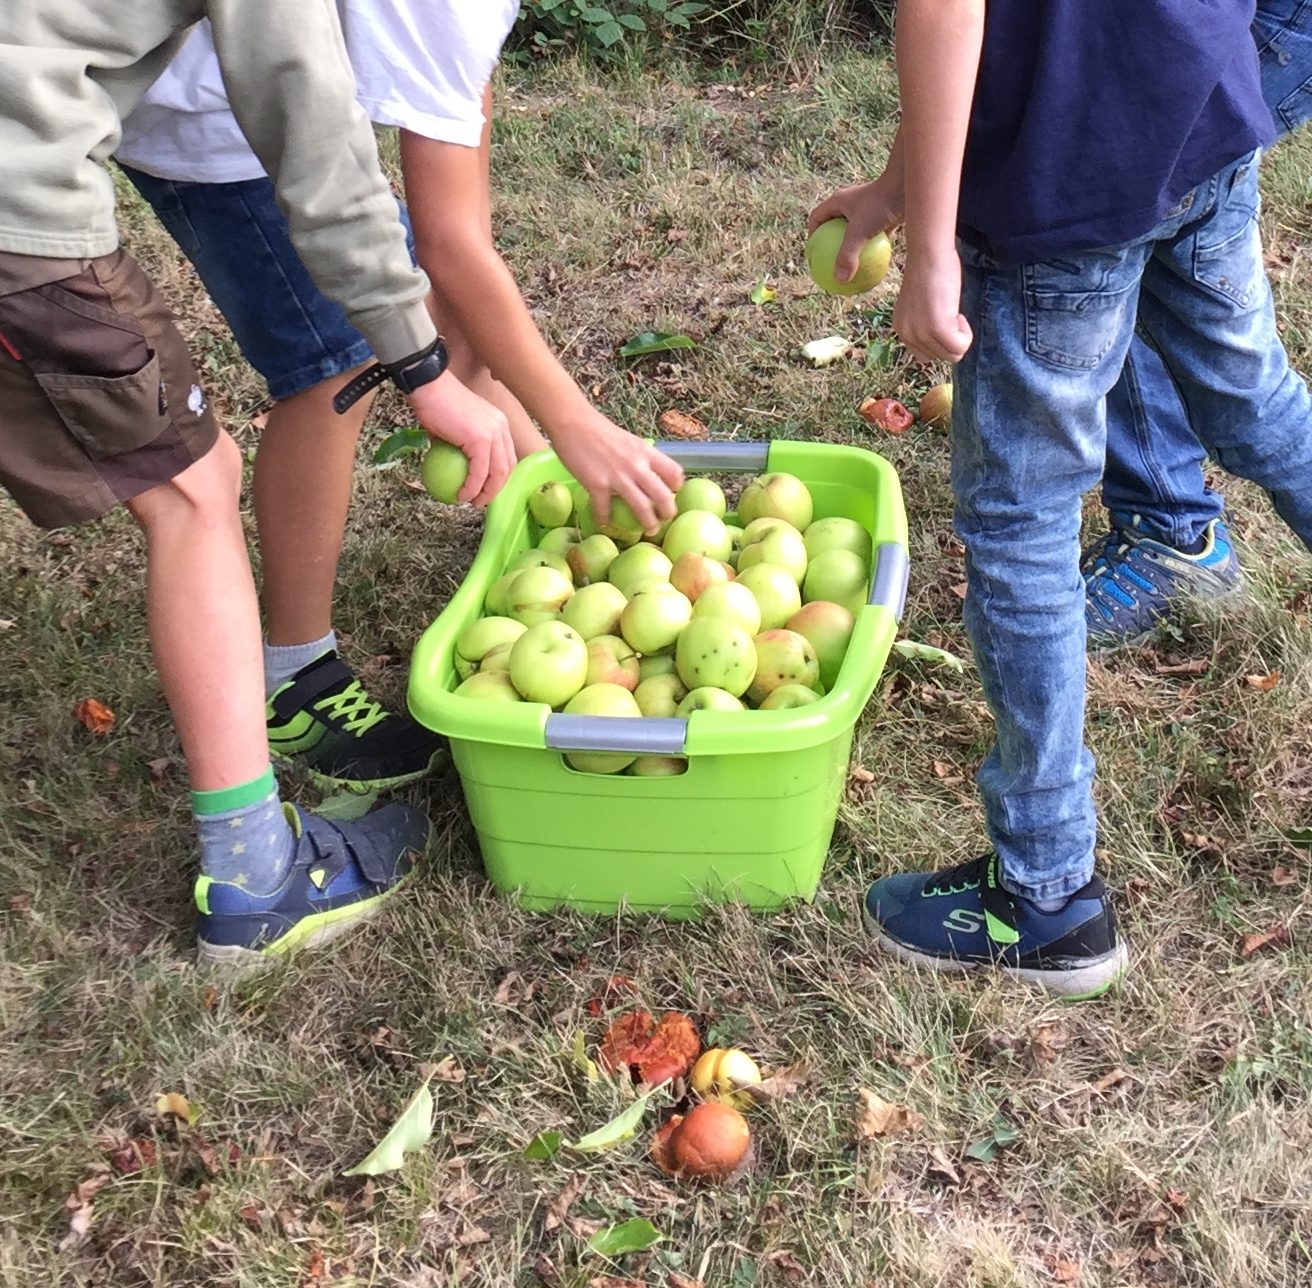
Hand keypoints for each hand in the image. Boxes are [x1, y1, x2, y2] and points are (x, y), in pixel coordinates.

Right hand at [407, 372, 514, 505]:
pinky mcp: (481, 439)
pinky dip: (472, 487)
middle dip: (495, 489)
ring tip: (471, 502)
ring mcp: (494, 433)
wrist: (428, 387)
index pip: (507, 456)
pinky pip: (479, 472)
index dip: (499, 477)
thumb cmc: (434, 403)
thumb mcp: (454, 426)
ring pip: (497, 473)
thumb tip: (455, 463)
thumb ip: (460, 443)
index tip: (485, 489)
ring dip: (485, 493)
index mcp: (498, 424)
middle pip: (507, 467)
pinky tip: (462, 495)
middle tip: (479, 501)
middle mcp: (501, 428)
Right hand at [549, 407, 683, 531]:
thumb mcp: (629, 440)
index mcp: (646, 452)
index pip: (674, 473)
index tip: (672, 494)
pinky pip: (605, 509)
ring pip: (642, 507)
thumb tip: (647, 472)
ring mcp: (618, 477)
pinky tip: (604, 524)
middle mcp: (637, 466)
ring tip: (648, 530)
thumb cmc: (600, 430)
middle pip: (663, 496)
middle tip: (664, 520)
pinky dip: (605, 520)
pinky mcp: (597, 485)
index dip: (676, 487)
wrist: (573, 423)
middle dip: (668, 512)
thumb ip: (640, 457)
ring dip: (648, 523)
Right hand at [808, 177, 904, 285]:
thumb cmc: (882, 203)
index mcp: (839, 202)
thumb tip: (840, 280)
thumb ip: (848, 255)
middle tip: (830, 265)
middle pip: (833, 227)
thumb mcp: (861, 230)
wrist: (910, 185)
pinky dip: (871, 251)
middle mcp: (851, 205)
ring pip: (854, 234)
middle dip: (830, 246)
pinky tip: (874, 268)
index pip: (816, 219)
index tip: (814, 256)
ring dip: (851, 250)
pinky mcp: (882, 216)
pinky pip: (872, 237)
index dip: (811, 237)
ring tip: (851, 270)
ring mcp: (867, 210)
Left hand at [893, 248, 972, 364]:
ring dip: (960, 336)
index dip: (940, 340)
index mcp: (901, 329)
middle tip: (951, 312)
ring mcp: (921, 333)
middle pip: (939, 357)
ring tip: (954, 312)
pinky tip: (959, 314)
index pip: (924, 355)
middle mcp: (907, 334)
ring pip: (951, 355)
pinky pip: (959, 347)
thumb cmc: (930, 270)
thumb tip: (944, 338)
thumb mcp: (922, 305)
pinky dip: (966, 334)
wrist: (930, 253)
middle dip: (952, 338)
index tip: (943, 317)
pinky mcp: (938, 328)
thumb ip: (926, 323)